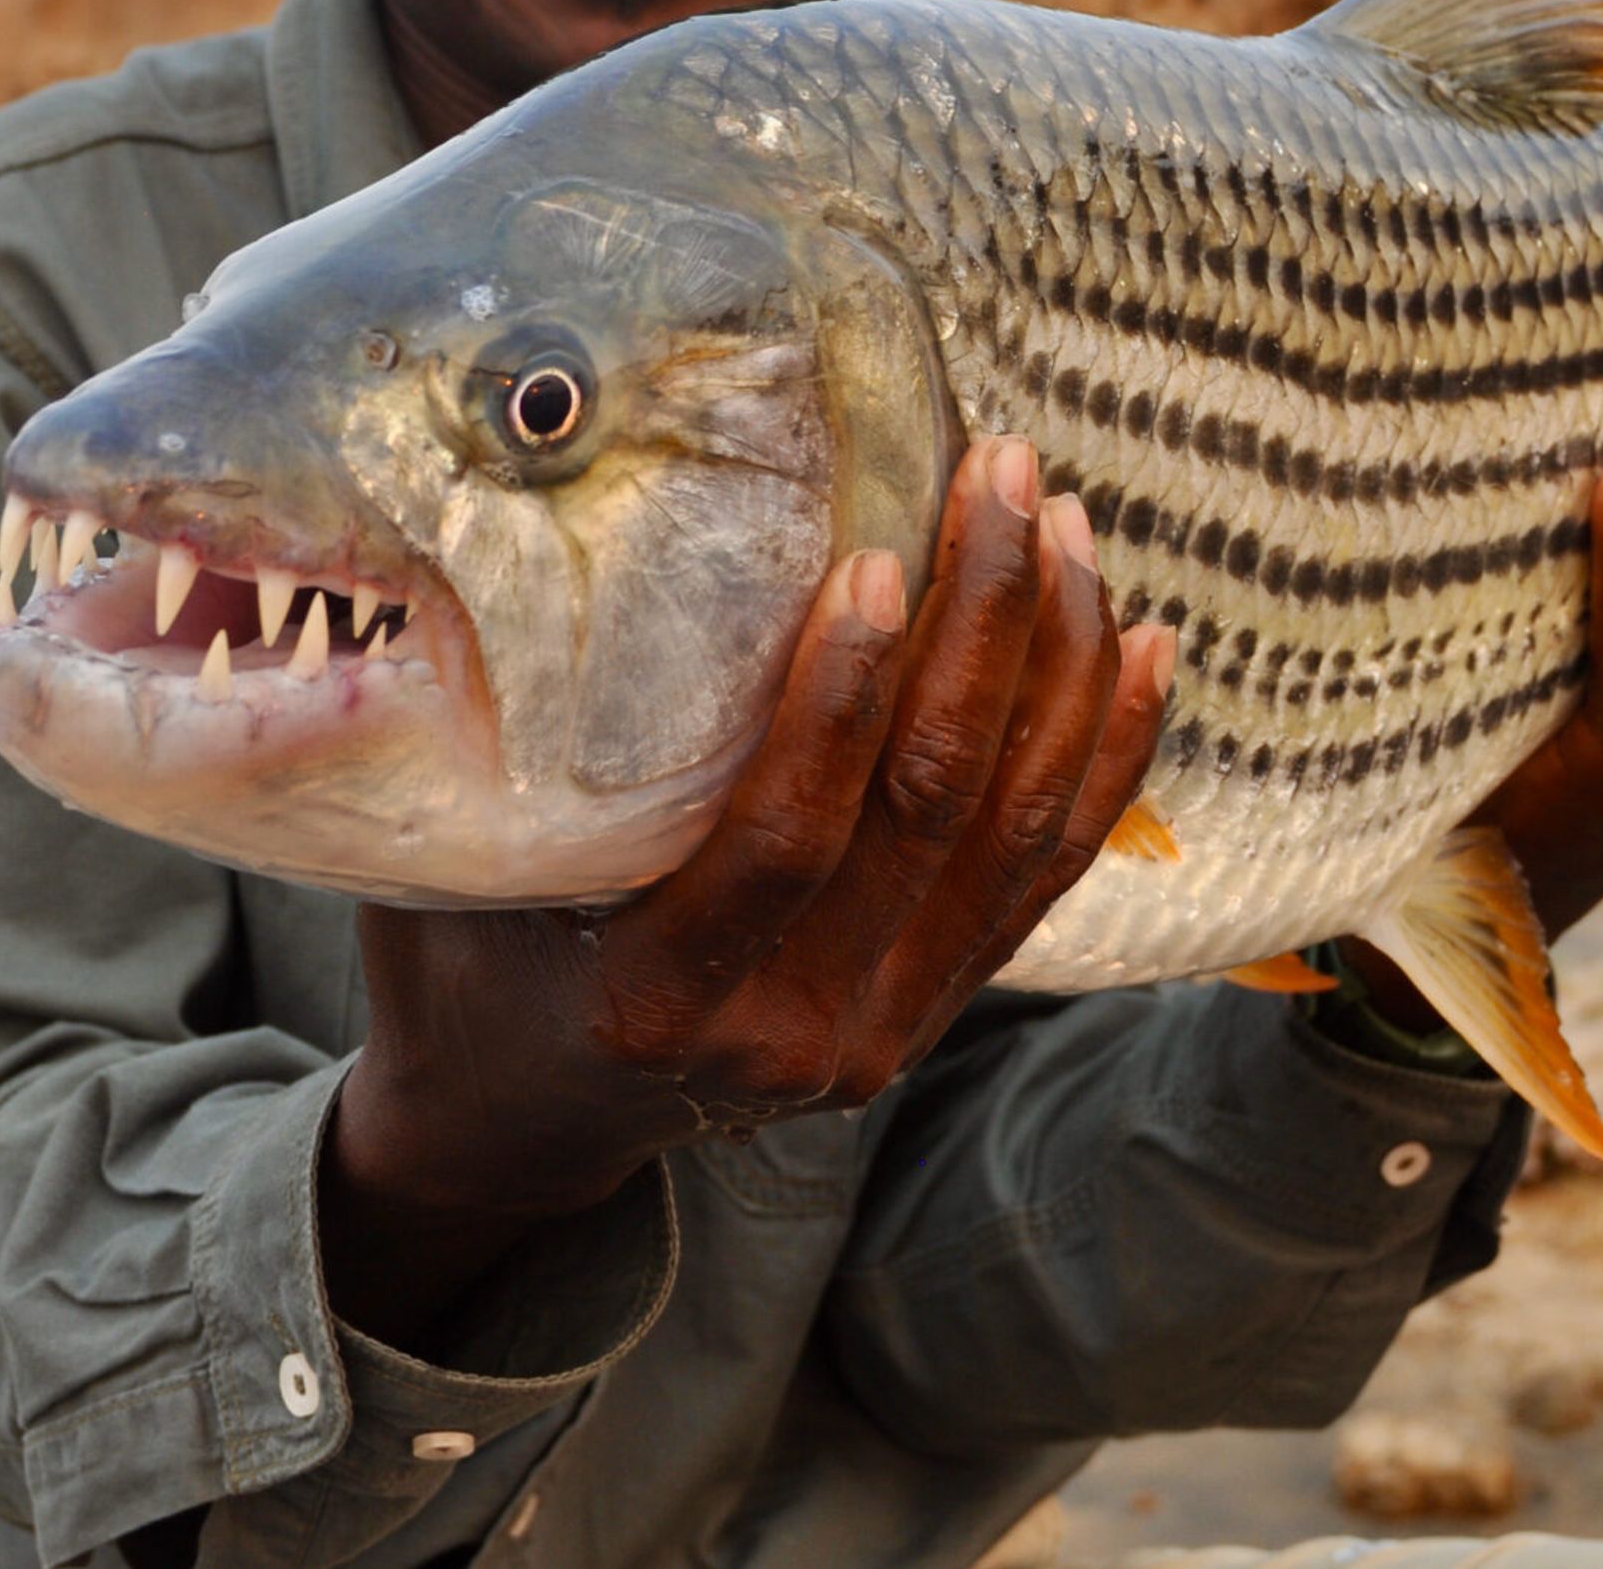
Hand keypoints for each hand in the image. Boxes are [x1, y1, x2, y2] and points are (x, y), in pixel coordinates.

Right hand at [321, 437, 1173, 1348]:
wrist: (518, 1122)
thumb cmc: (468, 961)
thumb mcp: (461, 867)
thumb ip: (517, 748)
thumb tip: (541, 543)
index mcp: (657, 994)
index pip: (787, 837)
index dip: (843, 697)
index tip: (879, 558)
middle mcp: (788, 1031)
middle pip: (929, 814)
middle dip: (983, 628)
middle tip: (1005, 479)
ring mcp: (875, 1034)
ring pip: (1009, 838)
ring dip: (1057, 670)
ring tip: (1072, 529)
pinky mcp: (926, 1015)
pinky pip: (1043, 878)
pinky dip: (1103, 757)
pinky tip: (1141, 648)